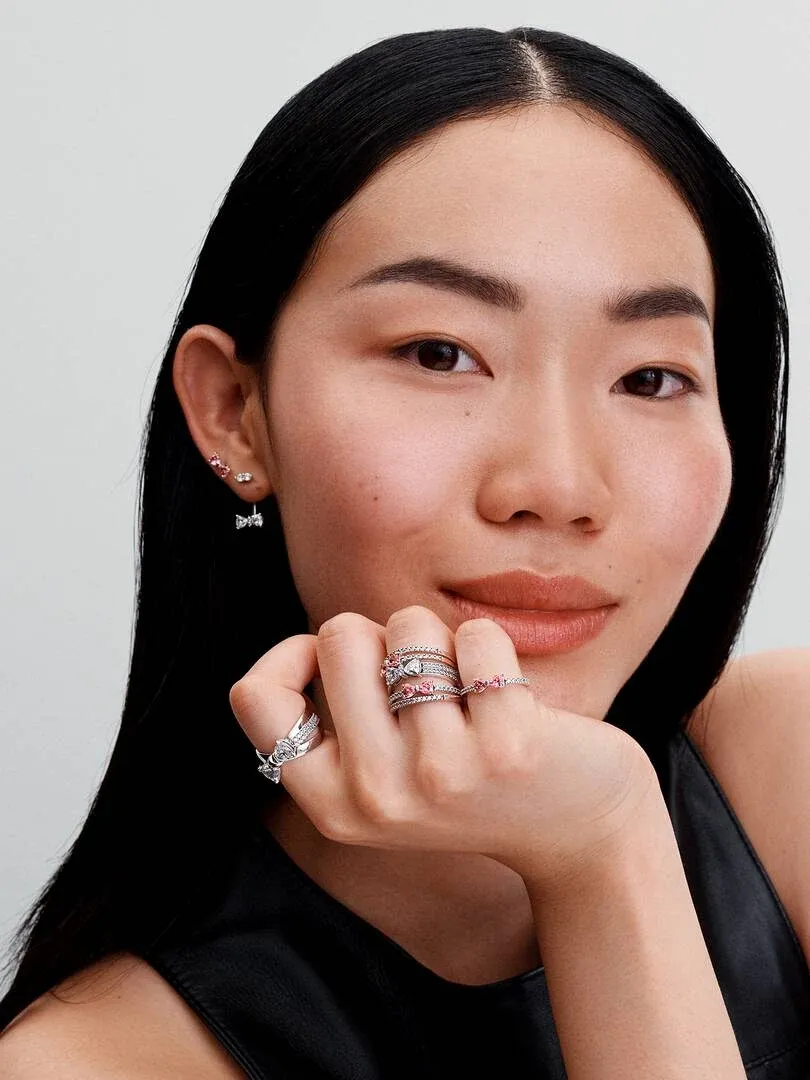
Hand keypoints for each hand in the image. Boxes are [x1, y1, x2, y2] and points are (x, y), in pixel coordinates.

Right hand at [229, 605, 656, 892]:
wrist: (581, 831)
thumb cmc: (471, 777)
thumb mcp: (385, 773)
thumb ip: (341, 716)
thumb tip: (324, 637)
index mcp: (331, 803)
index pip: (254, 697)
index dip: (292, 655)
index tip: (343, 664)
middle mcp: (375, 795)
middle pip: (339, 637)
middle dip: (385, 637)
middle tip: (425, 681)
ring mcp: (439, 773)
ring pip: (408, 627)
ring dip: (443, 641)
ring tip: (469, 692)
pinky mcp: (504, 747)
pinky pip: (477, 637)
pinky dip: (494, 647)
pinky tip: (510, 696)